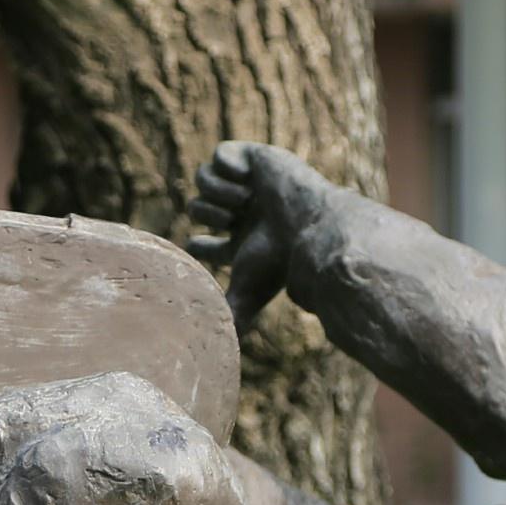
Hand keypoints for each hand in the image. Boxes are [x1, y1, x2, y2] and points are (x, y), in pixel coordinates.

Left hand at [188, 140, 326, 332]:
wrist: (307, 227)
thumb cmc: (279, 260)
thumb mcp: (249, 291)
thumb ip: (234, 316)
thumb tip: (223, 352)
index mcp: (240, 242)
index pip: (205, 243)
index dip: (198, 246)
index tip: (198, 247)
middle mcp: (243, 215)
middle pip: (198, 208)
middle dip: (208, 216)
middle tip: (231, 223)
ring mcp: (249, 186)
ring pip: (203, 181)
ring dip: (219, 195)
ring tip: (242, 204)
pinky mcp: (256, 159)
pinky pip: (222, 153)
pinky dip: (228, 168)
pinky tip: (247, 181)